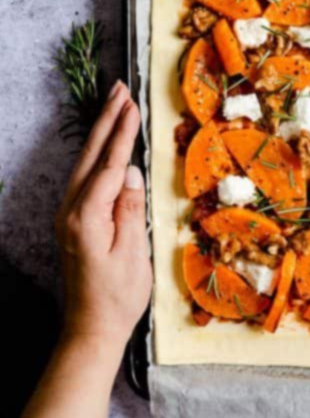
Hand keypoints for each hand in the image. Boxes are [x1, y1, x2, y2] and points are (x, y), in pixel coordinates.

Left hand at [55, 82, 151, 352]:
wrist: (91, 329)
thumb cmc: (118, 296)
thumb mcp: (134, 253)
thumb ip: (131, 209)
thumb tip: (132, 172)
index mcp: (86, 217)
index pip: (110, 164)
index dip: (122, 132)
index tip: (132, 103)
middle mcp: (70, 211)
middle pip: (91, 155)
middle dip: (105, 119)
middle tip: (119, 88)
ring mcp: (67, 216)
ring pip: (84, 163)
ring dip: (100, 132)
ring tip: (114, 105)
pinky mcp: (71, 222)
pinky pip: (84, 177)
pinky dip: (96, 154)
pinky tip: (105, 145)